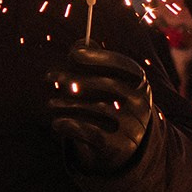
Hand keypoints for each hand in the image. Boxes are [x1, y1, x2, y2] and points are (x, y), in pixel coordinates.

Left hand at [46, 45, 155, 172]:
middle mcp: (141, 103)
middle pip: (109, 85)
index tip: (74, 53)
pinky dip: (71, 126)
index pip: (125, 65)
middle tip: (50, 77)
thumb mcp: (106, 83)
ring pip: (98, 108)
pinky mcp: (121, 146)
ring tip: (50, 103)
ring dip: (68, 103)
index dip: (100, 57)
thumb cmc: (110, 104)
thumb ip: (94, 63)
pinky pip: (92, 133)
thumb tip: (79, 43)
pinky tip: (56, 123)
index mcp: (140, 83)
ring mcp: (133, 125)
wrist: (125, 147)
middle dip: (76, 79)